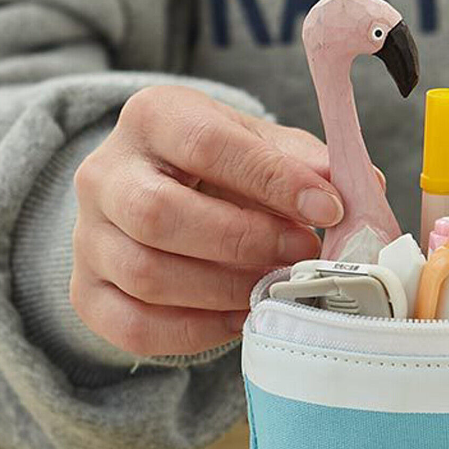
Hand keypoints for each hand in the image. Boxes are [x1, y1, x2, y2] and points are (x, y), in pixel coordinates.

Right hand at [71, 85, 344, 355]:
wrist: (152, 199)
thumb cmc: (217, 173)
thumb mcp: (259, 147)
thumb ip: (304, 163)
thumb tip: (361, 189)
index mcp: (151, 118)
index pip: (205, 144)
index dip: (272, 180)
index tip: (328, 207)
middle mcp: (104, 175)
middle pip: (158, 214)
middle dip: (244, 242)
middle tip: (302, 254)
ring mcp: (88, 239)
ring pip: (146, 275)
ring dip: (225, 290)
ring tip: (274, 287)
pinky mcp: (88, 294)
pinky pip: (135, 326)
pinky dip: (198, 330)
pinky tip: (240, 318)